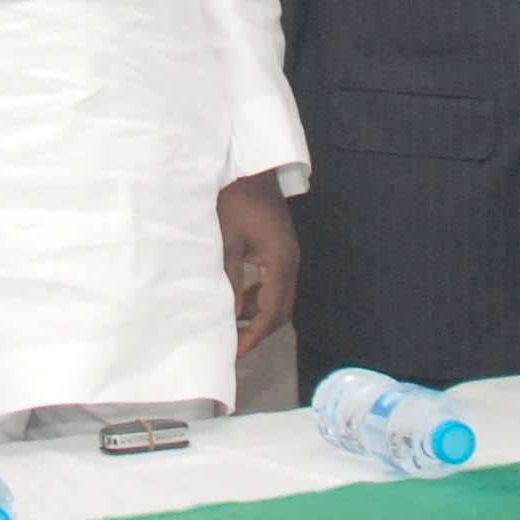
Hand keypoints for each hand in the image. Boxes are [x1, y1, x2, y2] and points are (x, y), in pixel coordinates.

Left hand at [217, 173, 298, 360]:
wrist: (251, 167)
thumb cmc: (236, 200)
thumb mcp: (227, 242)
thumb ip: (230, 280)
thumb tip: (230, 316)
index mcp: (280, 262)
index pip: (272, 312)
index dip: (254, 336)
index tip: (236, 352)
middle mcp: (291, 262)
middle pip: (282, 309)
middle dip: (259, 329)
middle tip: (235, 344)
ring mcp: (289, 255)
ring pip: (280, 297)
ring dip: (260, 312)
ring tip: (233, 323)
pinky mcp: (282, 249)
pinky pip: (276, 282)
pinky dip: (261, 296)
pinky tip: (240, 297)